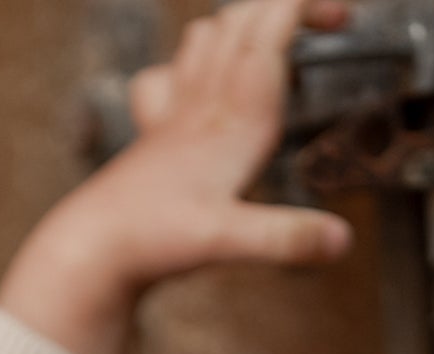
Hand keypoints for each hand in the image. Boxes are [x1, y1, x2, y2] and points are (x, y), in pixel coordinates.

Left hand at [0, 0, 353, 353]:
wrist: (91, 250)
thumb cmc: (153, 240)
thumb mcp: (229, 242)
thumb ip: (286, 237)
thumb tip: (342, 240)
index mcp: (232, 116)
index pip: (270, 30)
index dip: (306, 8)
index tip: (341, 17)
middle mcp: (204, 103)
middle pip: (241, 20)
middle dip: (283, 9)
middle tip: (323, 26)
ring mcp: (174, 115)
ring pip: (204, 38)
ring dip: (239, 27)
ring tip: (270, 45)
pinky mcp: (152, 136)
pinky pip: (164, 79)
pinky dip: (185, 69)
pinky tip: (196, 88)